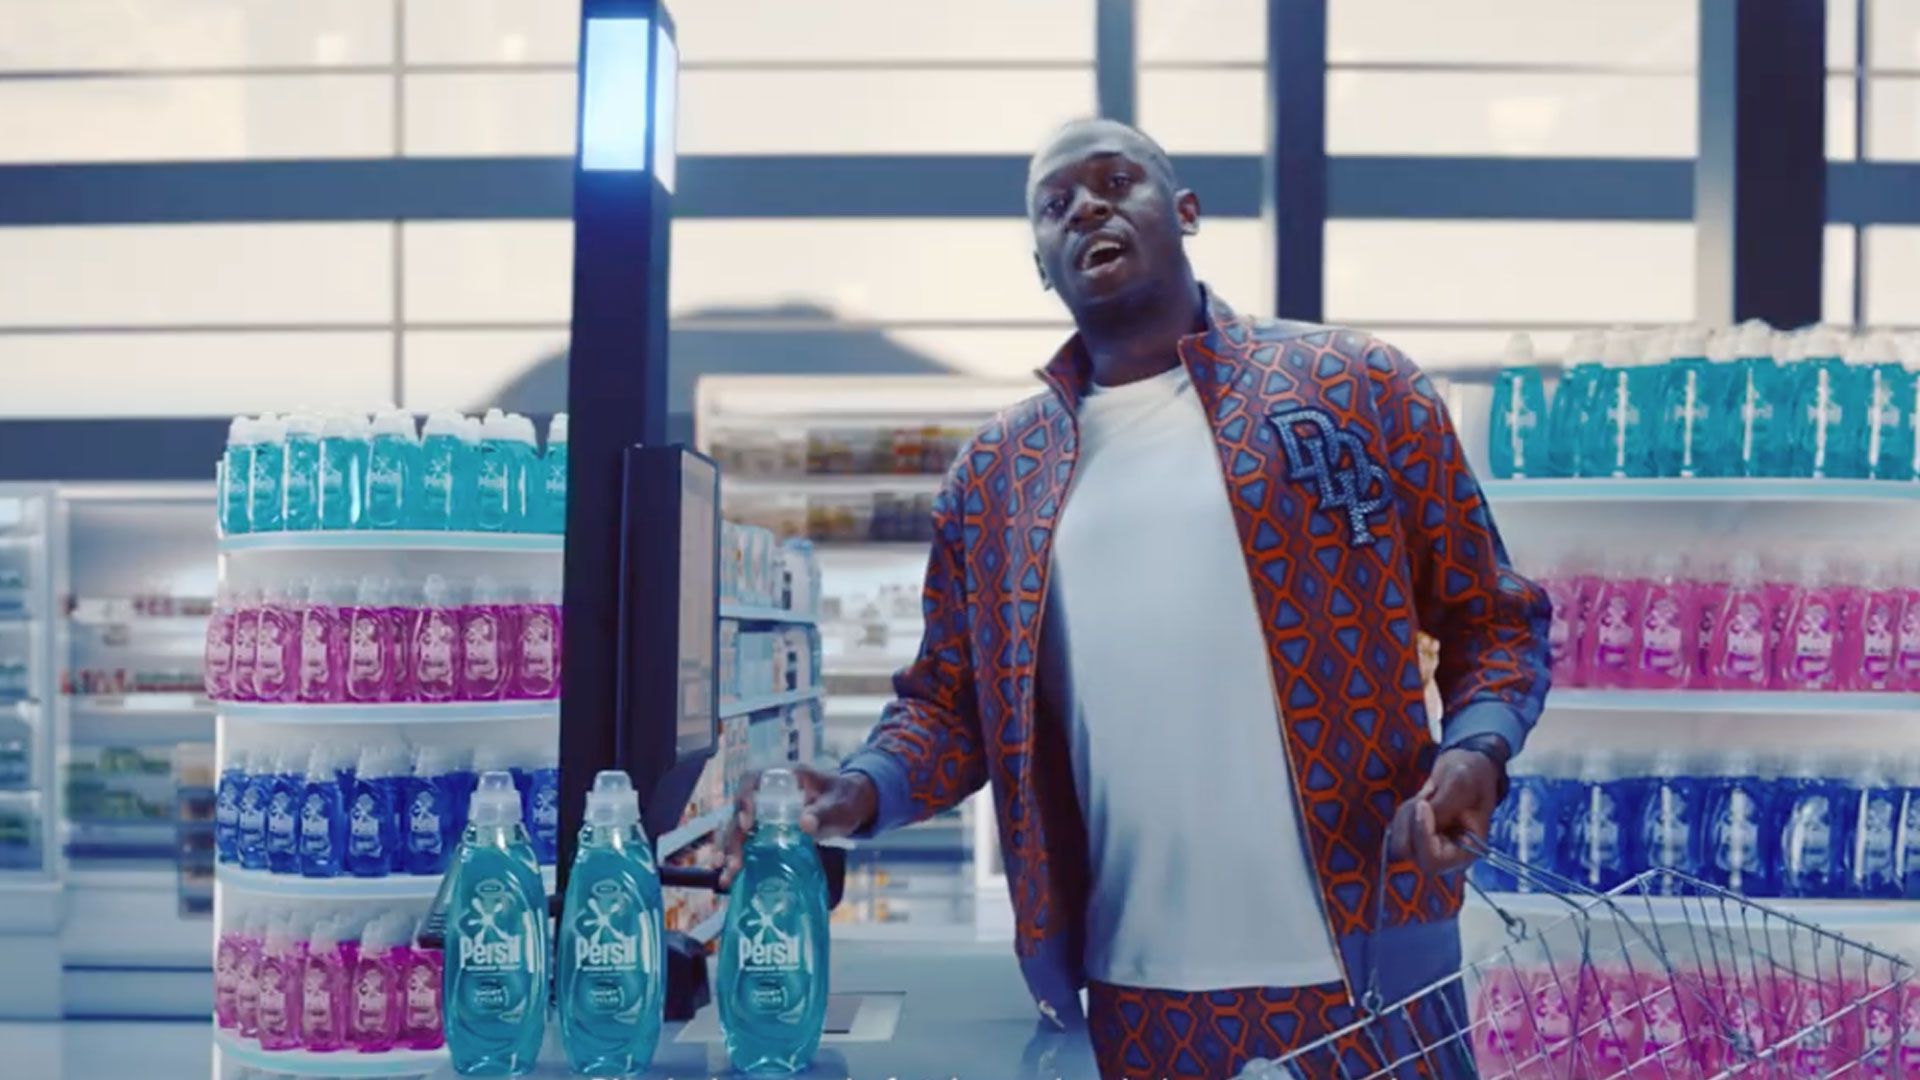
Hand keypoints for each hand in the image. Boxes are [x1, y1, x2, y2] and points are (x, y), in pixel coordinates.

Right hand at [717, 764, 876, 888]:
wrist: (852, 806)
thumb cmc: (845, 798)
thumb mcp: (838, 804)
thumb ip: (824, 812)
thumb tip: (805, 823)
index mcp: (782, 777)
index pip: (751, 781)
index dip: (744, 800)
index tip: (747, 823)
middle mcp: (766, 793)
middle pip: (739, 811)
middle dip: (732, 837)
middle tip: (732, 861)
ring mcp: (765, 812)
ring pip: (737, 829)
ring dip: (729, 850)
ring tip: (726, 875)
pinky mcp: (767, 830)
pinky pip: (746, 842)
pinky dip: (738, 857)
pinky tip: (730, 877)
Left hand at [1389, 746, 1503, 872]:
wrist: (1467, 768)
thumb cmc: (1471, 776)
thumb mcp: (1461, 784)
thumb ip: (1444, 805)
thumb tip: (1422, 815)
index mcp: (1466, 852)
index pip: (1433, 860)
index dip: (1422, 835)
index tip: (1424, 804)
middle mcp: (1446, 855)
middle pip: (1409, 852)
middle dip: (1411, 821)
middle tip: (1425, 797)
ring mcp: (1429, 847)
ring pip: (1399, 841)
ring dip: (1407, 814)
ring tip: (1427, 796)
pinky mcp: (1417, 837)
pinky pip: (1396, 830)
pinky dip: (1403, 813)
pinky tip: (1420, 801)